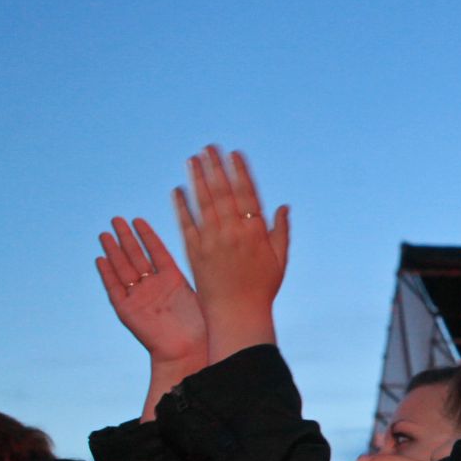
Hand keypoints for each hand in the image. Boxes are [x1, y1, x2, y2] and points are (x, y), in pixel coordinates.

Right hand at [95, 217, 204, 367]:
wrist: (190, 351)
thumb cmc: (203, 326)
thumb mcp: (201, 293)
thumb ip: (198, 273)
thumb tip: (213, 247)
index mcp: (173, 281)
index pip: (156, 252)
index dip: (147, 236)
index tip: (138, 219)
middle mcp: (154, 287)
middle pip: (136, 257)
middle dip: (127, 238)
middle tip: (117, 218)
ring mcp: (140, 297)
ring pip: (123, 269)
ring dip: (114, 252)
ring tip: (105, 233)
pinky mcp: (128, 311)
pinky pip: (115, 289)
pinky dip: (107, 274)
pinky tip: (100, 259)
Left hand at [173, 146, 289, 358]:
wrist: (237, 313)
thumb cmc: (262, 288)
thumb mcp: (279, 259)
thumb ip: (281, 231)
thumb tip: (283, 206)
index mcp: (255, 232)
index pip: (246, 194)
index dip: (239, 172)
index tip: (234, 153)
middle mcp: (232, 233)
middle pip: (222, 193)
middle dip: (215, 168)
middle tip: (209, 148)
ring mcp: (212, 241)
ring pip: (203, 203)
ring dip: (197, 179)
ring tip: (192, 159)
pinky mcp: (194, 252)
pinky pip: (186, 224)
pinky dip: (181, 206)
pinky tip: (177, 189)